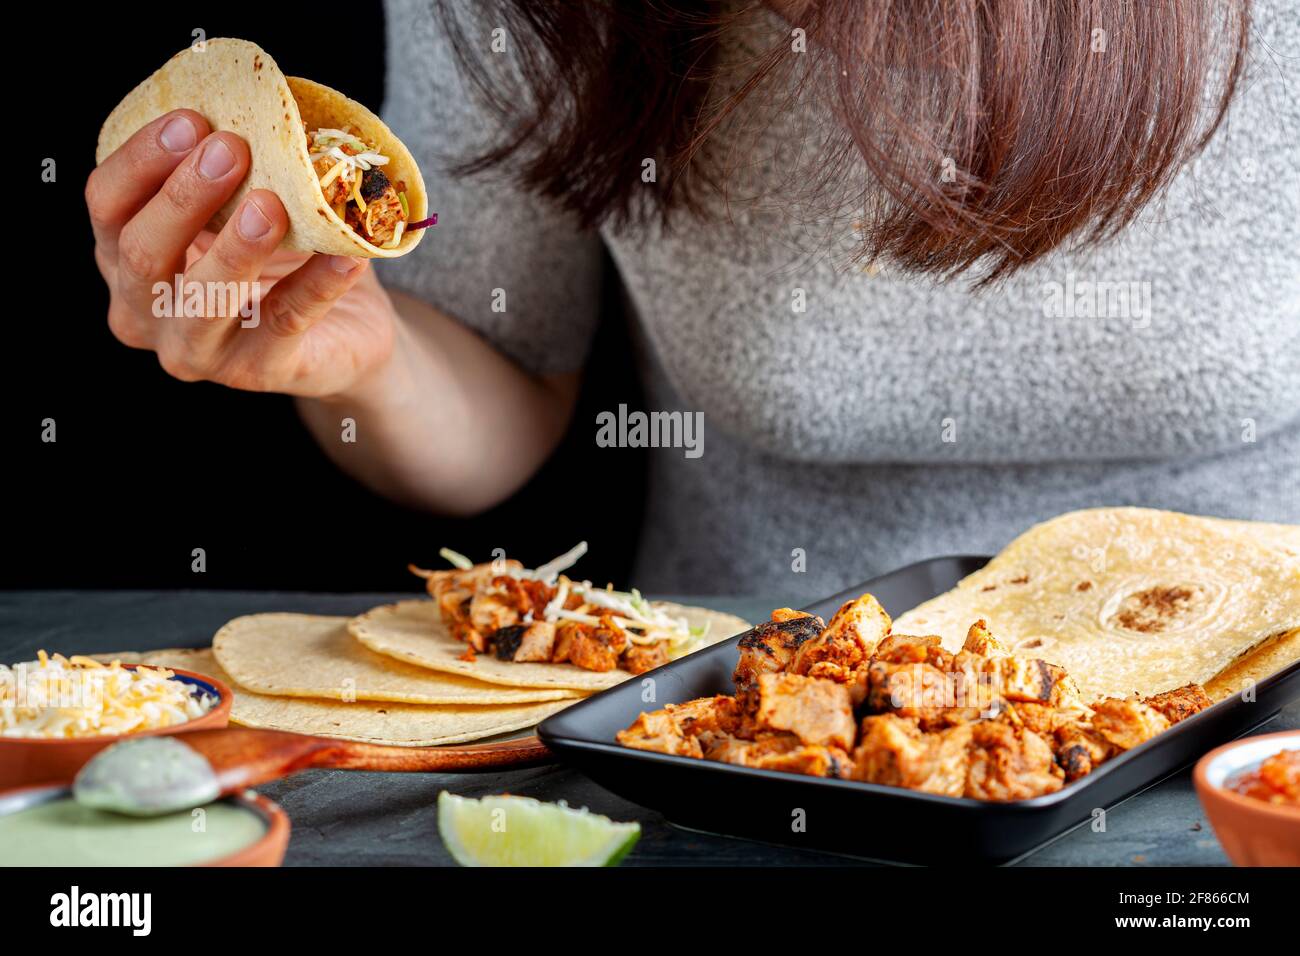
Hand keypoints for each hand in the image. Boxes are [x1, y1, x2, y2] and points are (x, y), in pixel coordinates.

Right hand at [87, 109, 396, 397]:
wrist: (347, 328)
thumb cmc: (285, 255)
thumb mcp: (252, 202)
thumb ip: (241, 164)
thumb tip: (263, 103)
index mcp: (126, 258)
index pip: (107, 205)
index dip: (140, 160)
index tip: (191, 118)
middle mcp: (144, 312)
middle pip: (141, 253)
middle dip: (183, 196)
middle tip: (230, 149)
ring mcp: (196, 352)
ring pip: (199, 300)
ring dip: (234, 248)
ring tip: (271, 205)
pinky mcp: (258, 372)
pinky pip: (285, 321)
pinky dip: (317, 285)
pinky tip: (345, 254)